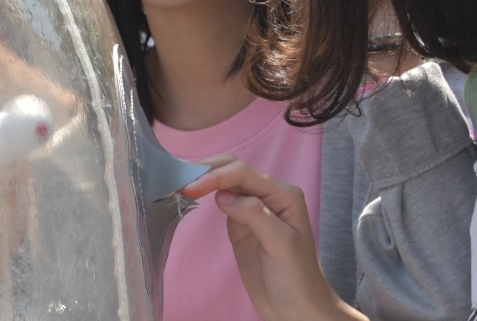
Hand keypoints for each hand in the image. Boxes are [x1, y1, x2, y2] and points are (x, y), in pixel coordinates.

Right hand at [182, 155, 362, 320]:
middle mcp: (268, 196)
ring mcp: (253, 208)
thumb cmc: (297, 279)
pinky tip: (191, 194)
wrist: (297, 310)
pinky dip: (205, 193)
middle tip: (179, 180)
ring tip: (179, 183)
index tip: (190, 188)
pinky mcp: (240, 222)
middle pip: (233, 169)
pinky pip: (221, 199)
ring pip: (225, 181)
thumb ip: (255, 215)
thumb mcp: (281, 245)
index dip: (215, 176)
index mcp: (283, 195)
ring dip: (203, 178)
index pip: (244, 173)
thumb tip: (222, 196)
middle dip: (206, 170)